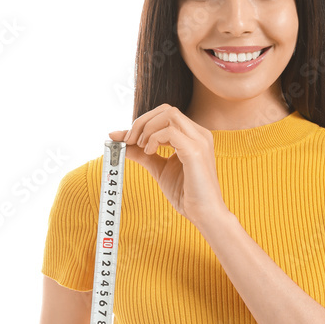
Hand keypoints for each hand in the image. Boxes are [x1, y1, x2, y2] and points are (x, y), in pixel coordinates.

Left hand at [109, 104, 228, 229]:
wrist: (204, 214)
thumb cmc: (186, 193)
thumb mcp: (159, 168)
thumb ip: (143, 154)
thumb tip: (121, 142)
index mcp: (193, 135)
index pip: (165, 114)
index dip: (142, 121)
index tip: (122, 137)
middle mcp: (199, 133)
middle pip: (166, 109)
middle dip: (142, 121)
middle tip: (130, 141)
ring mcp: (199, 140)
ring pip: (168, 114)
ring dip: (147, 128)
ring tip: (142, 148)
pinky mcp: (195, 151)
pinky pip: (170, 132)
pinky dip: (154, 139)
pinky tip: (150, 152)